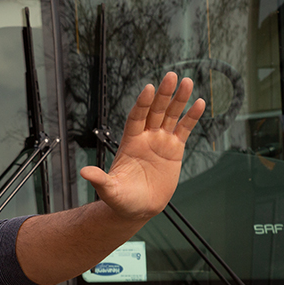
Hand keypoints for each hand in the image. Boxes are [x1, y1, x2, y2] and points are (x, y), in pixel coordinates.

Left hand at [80, 72, 204, 222]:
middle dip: (163, 94)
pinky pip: (184, 130)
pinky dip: (191, 117)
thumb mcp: (109, 190)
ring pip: (171, 116)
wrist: (138, 208)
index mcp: (129, 142)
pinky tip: (199, 103)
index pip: (136, 117)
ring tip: (187, 82)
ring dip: (179, 100)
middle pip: (155, 111)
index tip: (149, 89)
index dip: (143, 104)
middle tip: (171, 76)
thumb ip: (100, 179)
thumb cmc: (120, 199)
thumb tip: (84, 172)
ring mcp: (160, 142)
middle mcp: (145, 137)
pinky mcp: (174, 150)